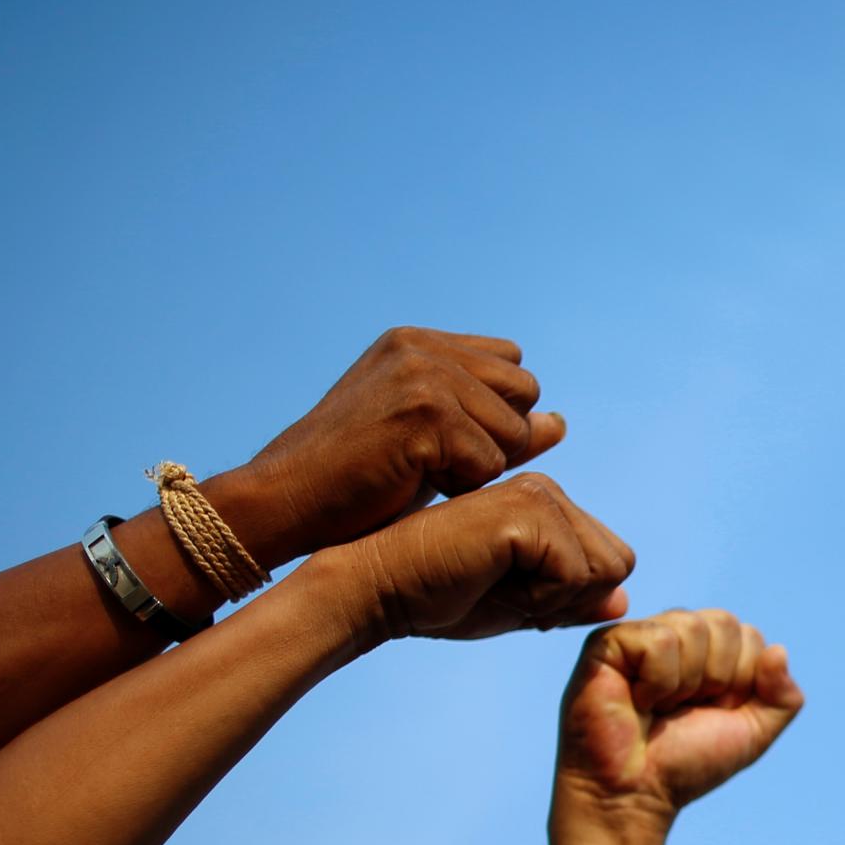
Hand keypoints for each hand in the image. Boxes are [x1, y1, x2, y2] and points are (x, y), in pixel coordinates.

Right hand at [210, 328, 571, 568]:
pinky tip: (412, 484)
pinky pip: (490, 463)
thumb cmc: (356, 482)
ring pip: (512, 432)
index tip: (448, 445)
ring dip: (478, 468)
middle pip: (523, 393)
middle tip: (438, 465)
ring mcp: (424, 377)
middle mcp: (423, 348)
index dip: (496, 415)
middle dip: (498, 439)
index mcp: (419, 343)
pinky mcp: (426, 414)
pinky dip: (461, 488)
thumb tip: (560, 423)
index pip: (512, 366)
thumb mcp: (433, 442)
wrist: (284, 501)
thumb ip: (495, 425)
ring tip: (419, 474)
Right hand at [319, 472, 633, 641]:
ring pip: (603, 569)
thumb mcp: (514, 605)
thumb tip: (624, 602)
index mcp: (543, 505)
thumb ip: (568, 601)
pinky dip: (537, 596)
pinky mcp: (527, 507)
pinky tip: (486, 577)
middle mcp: (546, 489)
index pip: (608, 563)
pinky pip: (575, 575)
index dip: (566, 599)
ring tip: (492, 582)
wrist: (375, 588)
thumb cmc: (433, 597)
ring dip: (552, 598)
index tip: (507, 594)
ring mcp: (538, 492)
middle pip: (617, 563)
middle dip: (567, 598)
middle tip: (500, 589)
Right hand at [556, 610, 804, 827]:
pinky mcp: (608, 643)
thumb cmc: (685, 764)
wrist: (635, 795)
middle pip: (724, 623)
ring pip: (692, 627)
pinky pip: (659, 640)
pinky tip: (638, 702)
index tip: (709, 713)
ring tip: (660, 708)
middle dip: (716, 679)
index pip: (749, 636)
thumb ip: (783, 697)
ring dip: (685, 683)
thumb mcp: (752, 734)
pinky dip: (658, 682)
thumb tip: (779, 650)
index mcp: (707, 650)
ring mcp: (639, 636)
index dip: (740, 683)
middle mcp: (674, 635)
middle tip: (683, 711)